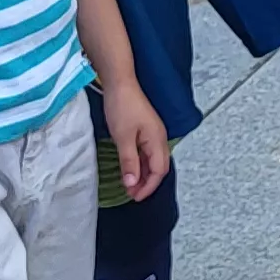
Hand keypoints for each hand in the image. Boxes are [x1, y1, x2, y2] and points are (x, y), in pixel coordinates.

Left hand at [101, 85, 173, 202]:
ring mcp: (153, 133)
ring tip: (130, 184)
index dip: (148, 187)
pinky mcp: (146, 130)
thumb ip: (129, 162)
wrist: (120, 83)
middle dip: (148, 183)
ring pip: (154, 161)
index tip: (135, 197)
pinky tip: (131, 168)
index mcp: (157, 140)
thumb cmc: (122, 107)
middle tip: (132, 194)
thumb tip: (132, 183)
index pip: (159, 171)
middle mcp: (159, 138)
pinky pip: (148, 153)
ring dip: (144, 174)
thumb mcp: (122, 137)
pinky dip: (141, 164)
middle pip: (160, 167)